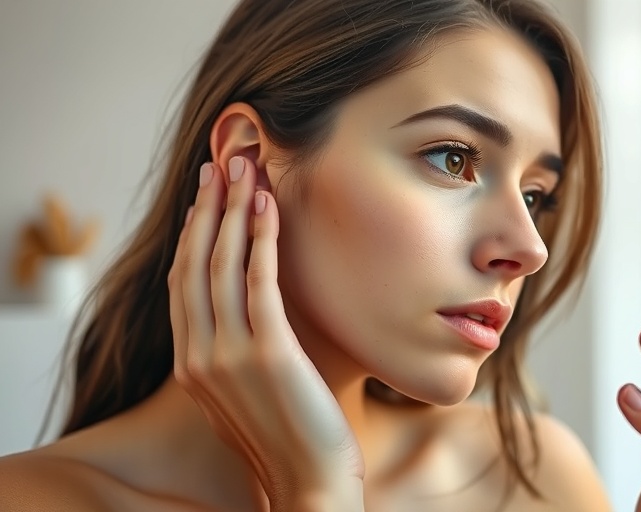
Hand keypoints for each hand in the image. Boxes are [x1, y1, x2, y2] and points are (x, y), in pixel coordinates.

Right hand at [167, 157, 364, 510]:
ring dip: (234, 211)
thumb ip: (233, 352)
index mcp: (189, 364)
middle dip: (209, 208)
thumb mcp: (244, 392)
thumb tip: (247, 311)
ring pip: (223, 266)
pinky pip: (260, 283)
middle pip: (196, 264)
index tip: (209, 195)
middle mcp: (198, 356)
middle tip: (223, 163)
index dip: (196, 234)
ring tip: (246, 168)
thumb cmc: (288, 439)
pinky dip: (262, 240)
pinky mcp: (267, 355)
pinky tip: (270, 207)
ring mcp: (227, 356)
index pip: (185, 283)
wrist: (308, 486)